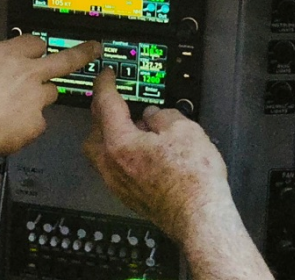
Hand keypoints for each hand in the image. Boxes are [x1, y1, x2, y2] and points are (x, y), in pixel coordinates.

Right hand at [0, 35, 100, 155]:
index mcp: (6, 53)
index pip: (34, 41)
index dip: (34, 47)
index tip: (33, 51)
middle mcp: (28, 72)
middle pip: (66, 58)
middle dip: (83, 53)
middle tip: (94, 50)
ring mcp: (36, 98)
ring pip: (52, 93)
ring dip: (43, 97)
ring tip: (24, 107)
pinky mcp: (37, 123)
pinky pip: (39, 122)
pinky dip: (29, 126)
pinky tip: (13, 130)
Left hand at [83, 69, 233, 243]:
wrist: (200, 218)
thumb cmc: (192, 179)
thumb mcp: (184, 129)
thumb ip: (163, 115)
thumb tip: (155, 115)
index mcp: (119, 143)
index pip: (105, 104)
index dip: (106, 84)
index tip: (107, 75)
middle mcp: (111, 165)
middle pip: (94, 131)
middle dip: (103, 112)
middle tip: (117, 100)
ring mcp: (118, 184)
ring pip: (102, 152)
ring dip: (112, 135)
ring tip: (135, 127)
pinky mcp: (129, 197)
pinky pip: (115, 168)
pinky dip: (122, 154)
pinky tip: (143, 152)